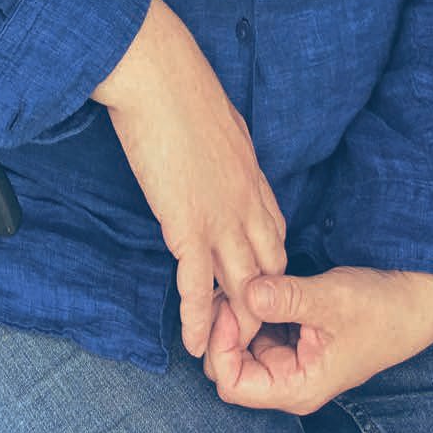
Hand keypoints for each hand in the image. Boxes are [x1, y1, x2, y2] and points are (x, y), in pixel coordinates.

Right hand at [91, 0, 286, 356]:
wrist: (159, 76)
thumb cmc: (181, 87)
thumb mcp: (220, 120)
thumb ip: (225, 150)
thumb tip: (217, 155)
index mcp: (253, 177)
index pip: (274, 236)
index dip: (267, 267)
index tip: (256, 287)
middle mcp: (246, 204)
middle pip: (266, 270)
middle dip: (258, 306)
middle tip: (244, 335)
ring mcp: (221, 218)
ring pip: (240, 286)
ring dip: (233, 324)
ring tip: (225, 356)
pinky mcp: (188, 226)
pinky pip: (198, 284)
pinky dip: (198, 318)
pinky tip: (194, 343)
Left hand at [202, 266, 432, 414]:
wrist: (414, 302)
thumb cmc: (381, 309)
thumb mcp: (332, 300)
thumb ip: (287, 298)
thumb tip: (247, 291)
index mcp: (296, 386)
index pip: (232, 384)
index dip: (220, 345)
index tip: (228, 305)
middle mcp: (288, 379)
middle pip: (229, 366)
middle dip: (221, 329)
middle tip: (225, 287)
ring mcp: (290, 359)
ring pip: (240, 344)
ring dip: (235, 315)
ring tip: (237, 279)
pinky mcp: (293, 337)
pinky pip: (258, 327)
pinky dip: (250, 307)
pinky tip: (254, 281)